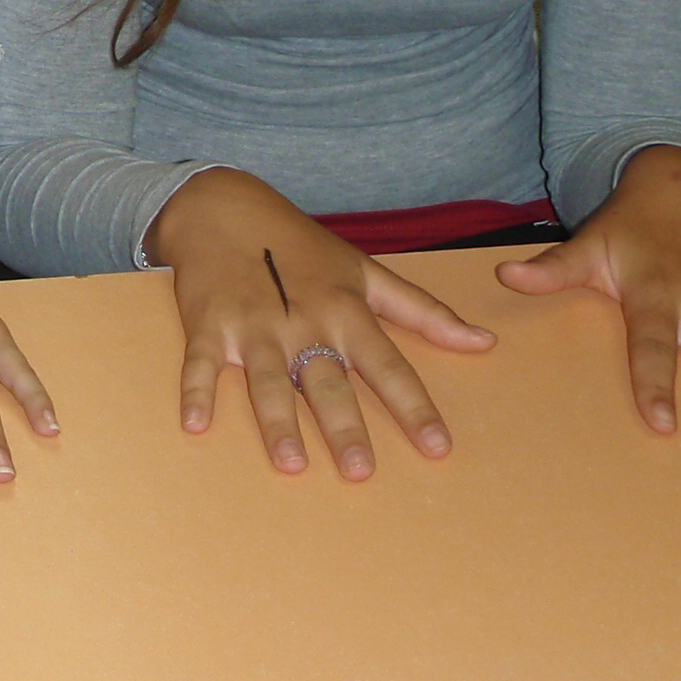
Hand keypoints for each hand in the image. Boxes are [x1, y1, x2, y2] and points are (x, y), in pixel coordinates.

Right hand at [147, 169, 496, 479]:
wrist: (223, 207)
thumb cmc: (300, 246)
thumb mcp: (365, 271)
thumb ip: (422, 312)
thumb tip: (484, 342)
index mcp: (345, 310)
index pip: (387, 366)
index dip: (413, 407)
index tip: (437, 447)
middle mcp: (302, 321)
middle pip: (326, 382)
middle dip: (343, 426)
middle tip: (359, 473)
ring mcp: (252, 325)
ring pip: (268, 380)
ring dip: (278, 421)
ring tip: (291, 463)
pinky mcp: (208, 325)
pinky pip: (201, 364)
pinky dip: (197, 392)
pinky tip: (195, 425)